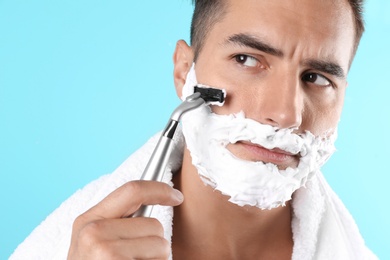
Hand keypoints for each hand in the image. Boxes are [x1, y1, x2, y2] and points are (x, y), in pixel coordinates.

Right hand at [67, 180, 183, 258]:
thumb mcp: (95, 242)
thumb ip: (118, 221)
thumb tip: (160, 197)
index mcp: (88, 220)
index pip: (132, 190)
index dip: (160, 190)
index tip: (177, 196)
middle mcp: (93, 232)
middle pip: (154, 224)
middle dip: (154, 243)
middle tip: (133, 259)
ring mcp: (104, 252)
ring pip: (161, 244)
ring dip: (155, 259)